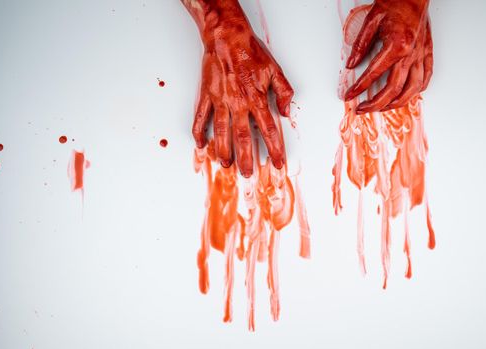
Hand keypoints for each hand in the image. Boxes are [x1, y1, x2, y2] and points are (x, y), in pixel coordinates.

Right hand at [185, 0, 293, 177]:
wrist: (226, 37)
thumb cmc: (250, 52)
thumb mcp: (275, 70)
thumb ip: (284, 92)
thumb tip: (286, 112)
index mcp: (256, 99)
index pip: (268, 130)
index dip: (275, 149)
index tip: (278, 163)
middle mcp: (238, 103)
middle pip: (243, 138)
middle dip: (247, 159)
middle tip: (248, 174)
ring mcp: (220, 101)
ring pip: (222, 132)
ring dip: (223, 151)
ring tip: (226, 164)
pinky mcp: (207, 96)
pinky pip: (201, 117)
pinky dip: (199, 132)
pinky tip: (200, 144)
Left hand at [344, 0, 432, 113]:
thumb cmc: (395, 2)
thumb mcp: (370, 21)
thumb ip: (360, 46)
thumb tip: (351, 65)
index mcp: (396, 46)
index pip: (374, 75)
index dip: (359, 88)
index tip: (349, 96)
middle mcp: (411, 54)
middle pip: (393, 89)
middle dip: (375, 104)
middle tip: (362, 109)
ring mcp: (421, 54)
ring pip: (412, 89)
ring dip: (395, 103)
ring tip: (381, 108)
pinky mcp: (427, 52)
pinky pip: (426, 77)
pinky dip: (416, 91)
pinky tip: (406, 96)